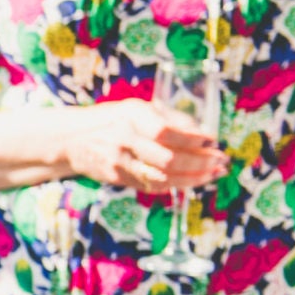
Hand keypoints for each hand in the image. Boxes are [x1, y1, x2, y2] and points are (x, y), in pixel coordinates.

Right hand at [61, 99, 226, 191]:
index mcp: (130, 116)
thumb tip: (203, 134)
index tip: (213, 141)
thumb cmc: (113, 120)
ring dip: (193, 178)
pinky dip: (176, 185)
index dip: (193, 139)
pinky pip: (151, 185)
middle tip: (221, 161)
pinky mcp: (117, 178)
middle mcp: (123, 139)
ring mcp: (118, 162)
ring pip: (162, 177)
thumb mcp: (137, 108)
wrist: (72, 139)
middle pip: (167, 158)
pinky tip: (192, 181)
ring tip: (214, 174)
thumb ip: (169, 118)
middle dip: (200, 162)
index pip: (166, 131)